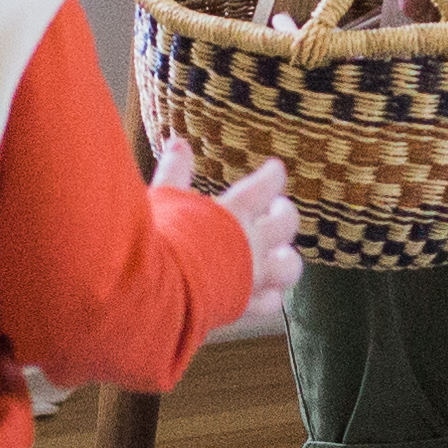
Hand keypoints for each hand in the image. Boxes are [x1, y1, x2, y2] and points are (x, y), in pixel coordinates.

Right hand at [157, 133, 309, 316]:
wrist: (157, 290)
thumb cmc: (158, 239)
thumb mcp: (164, 197)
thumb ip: (175, 171)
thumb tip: (179, 142)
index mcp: (235, 211)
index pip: (267, 185)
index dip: (274, 175)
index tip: (275, 169)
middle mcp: (252, 242)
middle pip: (287, 223)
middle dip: (285, 213)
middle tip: (277, 209)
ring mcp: (253, 276)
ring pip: (290, 267)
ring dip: (287, 259)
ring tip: (280, 255)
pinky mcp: (245, 305)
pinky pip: (271, 302)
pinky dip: (270, 296)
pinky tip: (264, 292)